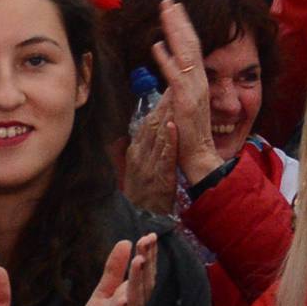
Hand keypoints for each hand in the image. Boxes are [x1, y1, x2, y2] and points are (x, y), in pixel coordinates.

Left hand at [66, 233, 158, 305]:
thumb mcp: (102, 297)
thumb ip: (113, 272)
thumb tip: (125, 242)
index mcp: (130, 301)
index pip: (143, 276)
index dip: (148, 256)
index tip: (149, 235)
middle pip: (143, 286)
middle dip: (146, 263)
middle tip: (147, 241)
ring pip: (135, 304)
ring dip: (138, 282)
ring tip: (138, 261)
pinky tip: (122, 300)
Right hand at [122, 98, 178, 214]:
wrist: (142, 220)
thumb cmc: (142, 194)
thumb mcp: (134, 170)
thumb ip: (133, 152)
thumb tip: (130, 134)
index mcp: (134, 152)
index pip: (146, 124)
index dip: (157, 106)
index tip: (167, 89)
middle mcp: (139, 156)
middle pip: (151, 125)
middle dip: (163, 105)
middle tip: (174, 85)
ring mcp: (148, 167)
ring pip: (158, 137)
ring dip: (167, 116)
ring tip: (175, 98)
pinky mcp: (159, 177)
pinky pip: (165, 156)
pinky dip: (169, 141)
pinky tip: (173, 127)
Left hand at [152, 0, 221, 183]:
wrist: (201, 159)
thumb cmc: (190, 136)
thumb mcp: (183, 104)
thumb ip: (178, 86)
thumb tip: (169, 66)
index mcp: (198, 81)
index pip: (192, 48)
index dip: (182, 28)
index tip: (174, 9)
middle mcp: (199, 82)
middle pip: (190, 44)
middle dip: (179, 21)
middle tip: (169, 1)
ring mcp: (194, 91)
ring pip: (185, 54)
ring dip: (175, 31)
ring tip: (167, 12)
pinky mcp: (186, 103)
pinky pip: (176, 77)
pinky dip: (167, 61)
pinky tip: (157, 47)